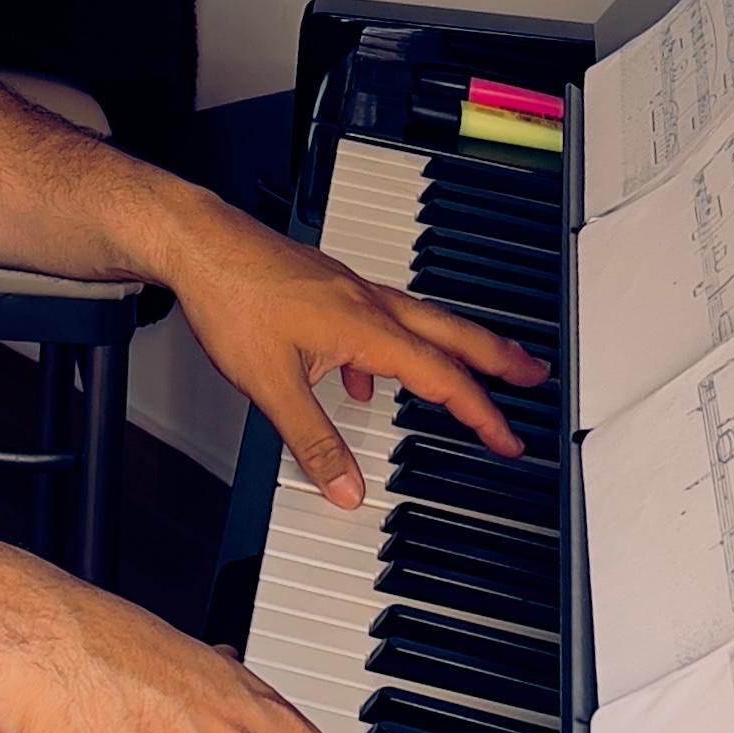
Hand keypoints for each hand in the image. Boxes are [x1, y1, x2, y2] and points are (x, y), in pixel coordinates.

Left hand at [157, 201, 549, 503]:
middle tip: (534, 376)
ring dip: (454, 349)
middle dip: (499, 359)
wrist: (198, 244)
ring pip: (421, 322)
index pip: (441, 379)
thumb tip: (344, 488)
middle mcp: (370, 304)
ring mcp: (351, 291)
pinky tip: (365, 377)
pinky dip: (391, 349)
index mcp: (368, 328)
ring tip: (473, 371)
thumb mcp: (270, 385)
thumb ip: (312, 442)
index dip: (479, 414)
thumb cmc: (231, 296)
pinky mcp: (329, 288)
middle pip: (453, 335)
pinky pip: (379, 320)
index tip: (506, 439)